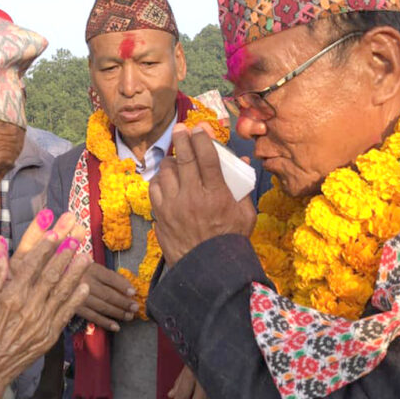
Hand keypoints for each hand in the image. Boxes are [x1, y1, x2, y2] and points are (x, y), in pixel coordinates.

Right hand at [0, 210, 90, 398]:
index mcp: (11, 296)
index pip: (32, 265)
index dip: (45, 246)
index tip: (55, 232)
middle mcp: (29, 307)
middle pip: (52, 275)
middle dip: (66, 254)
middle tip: (78, 237)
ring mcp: (42, 322)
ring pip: (63, 292)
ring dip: (76, 273)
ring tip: (87, 256)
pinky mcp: (49, 336)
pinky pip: (66, 314)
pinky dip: (76, 299)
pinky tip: (85, 286)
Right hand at [75, 263, 138, 331]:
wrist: (56, 278)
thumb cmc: (78, 271)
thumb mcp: (92, 266)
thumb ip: (109, 275)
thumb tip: (128, 287)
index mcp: (91, 269)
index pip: (110, 278)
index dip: (123, 286)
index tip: (133, 292)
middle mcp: (85, 282)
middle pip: (108, 294)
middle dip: (123, 302)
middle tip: (135, 307)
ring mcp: (78, 297)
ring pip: (102, 307)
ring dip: (117, 313)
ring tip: (129, 316)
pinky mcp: (75, 308)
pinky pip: (92, 317)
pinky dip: (105, 322)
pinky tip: (116, 327)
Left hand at [150, 124, 256, 265]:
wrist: (206, 270)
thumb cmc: (229, 241)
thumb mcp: (246, 215)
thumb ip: (243, 187)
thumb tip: (242, 161)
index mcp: (217, 195)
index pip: (207, 157)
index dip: (202, 138)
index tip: (198, 128)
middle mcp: (193, 197)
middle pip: (184, 159)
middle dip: (182, 139)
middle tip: (181, 129)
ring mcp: (173, 206)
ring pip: (165, 172)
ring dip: (169, 161)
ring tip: (174, 159)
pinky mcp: (160, 216)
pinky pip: (154, 189)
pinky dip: (158, 180)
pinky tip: (164, 178)